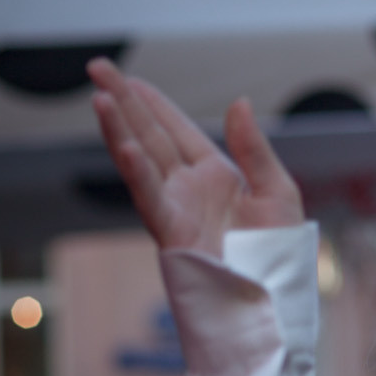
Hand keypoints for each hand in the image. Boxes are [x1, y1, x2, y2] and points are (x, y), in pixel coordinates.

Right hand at [89, 58, 302, 255]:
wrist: (273, 307)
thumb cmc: (278, 259)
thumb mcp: (278, 193)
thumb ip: (256, 149)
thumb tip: (239, 102)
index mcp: (216, 177)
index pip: (177, 131)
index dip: (153, 103)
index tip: (130, 79)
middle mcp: (189, 190)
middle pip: (150, 136)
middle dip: (124, 102)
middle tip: (96, 68)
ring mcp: (177, 211)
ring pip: (141, 162)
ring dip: (118, 130)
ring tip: (99, 98)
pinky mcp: (173, 236)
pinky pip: (151, 199)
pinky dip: (136, 172)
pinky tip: (123, 145)